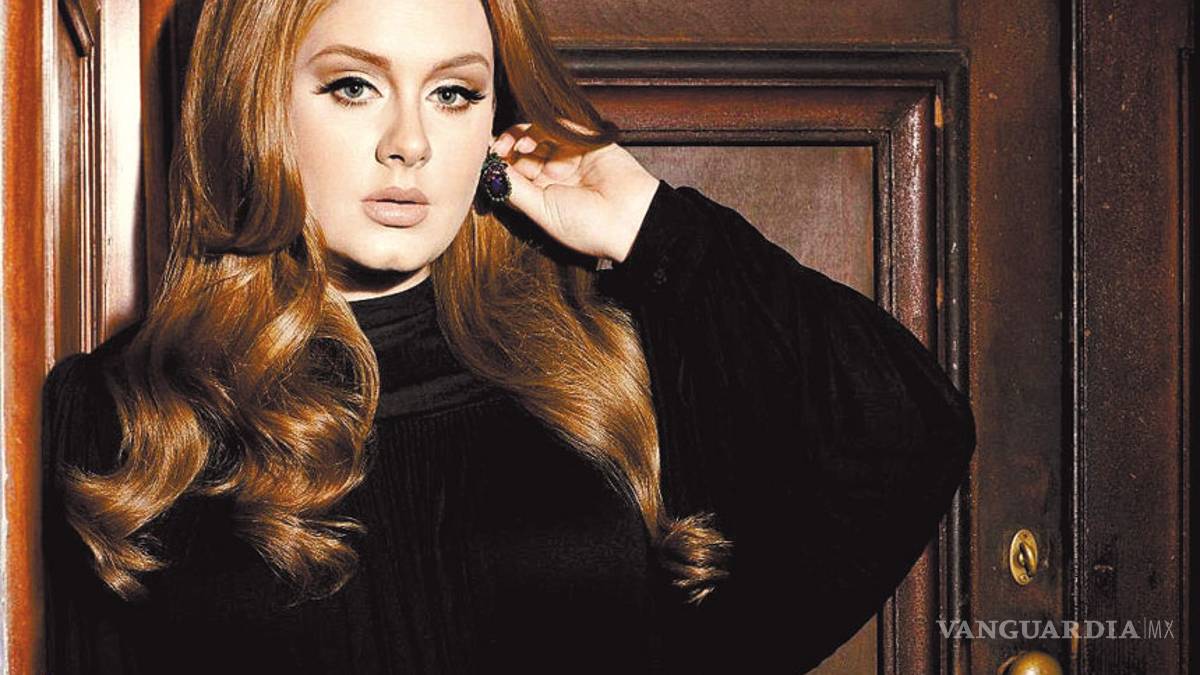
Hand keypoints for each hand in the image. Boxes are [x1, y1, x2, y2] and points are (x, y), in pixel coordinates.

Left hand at [489, 120, 660, 263]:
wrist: (630, 221)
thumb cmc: (590, 227)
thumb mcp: (542, 212)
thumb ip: (515, 190)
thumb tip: (489, 173)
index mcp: (545, 195)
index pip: (515, 171)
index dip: (499, 162)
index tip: (485, 158)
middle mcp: (557, 175)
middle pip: (525, 150)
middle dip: (508, 146)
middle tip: (497, 148)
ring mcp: (572, 157)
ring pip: (540, 135)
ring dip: (523, 135)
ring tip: (517, 144)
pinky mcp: (589, 142)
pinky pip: (563, 127)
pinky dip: (545, 127)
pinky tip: (533, 137)